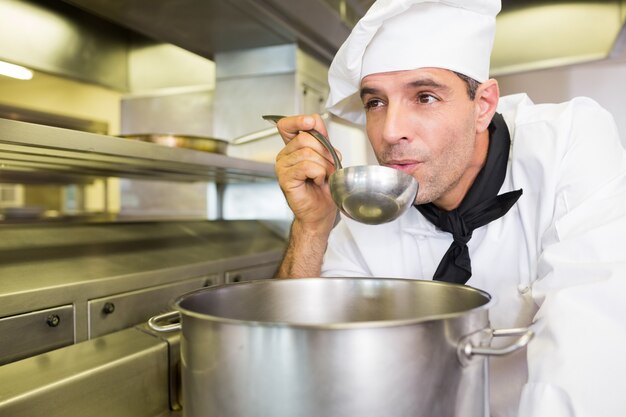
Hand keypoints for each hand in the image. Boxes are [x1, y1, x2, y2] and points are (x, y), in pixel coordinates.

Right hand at [275, 114, 339, 233]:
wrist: (321, 212)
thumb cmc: (323, 189)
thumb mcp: (327, 159)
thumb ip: (322, 140)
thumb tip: (317, 123)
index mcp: (293, 148)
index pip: (286, 125)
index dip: (298, 120)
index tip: (311, 122)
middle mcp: (285, 155)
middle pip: (305, 138)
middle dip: (324, 151)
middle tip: (330, 166)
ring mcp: (283, 167)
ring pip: (307, 152)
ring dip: (324, 165)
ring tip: (324, 176)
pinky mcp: (285, 179)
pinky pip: (306, 166)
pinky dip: (318, 173)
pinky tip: (317, 181)